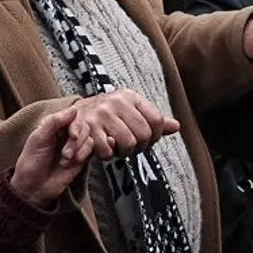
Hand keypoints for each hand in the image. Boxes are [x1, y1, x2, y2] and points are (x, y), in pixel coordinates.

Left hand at [9, 107, 90, 204]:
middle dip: (76, 141)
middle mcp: (65, 134)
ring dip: (79, 149)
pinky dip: (84, 154)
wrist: (34, 188)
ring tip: (66, 160)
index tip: (72, 134)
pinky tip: (74, 161)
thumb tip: (73, 109)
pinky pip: (91, 149)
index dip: (75, 124)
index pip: (72, 116)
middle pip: (83, 126)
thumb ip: (54, 122)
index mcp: (53, 126)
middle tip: (65, 153)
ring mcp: (74, 146)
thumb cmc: (31, 163)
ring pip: (89, 137)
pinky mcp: (81, 157)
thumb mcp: (38, 139)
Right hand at [63, 91, 178, 166]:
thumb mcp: (131, 113)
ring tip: (116, 147)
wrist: (75, 115)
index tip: (146, 140)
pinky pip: (108, 152)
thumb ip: (153, 121)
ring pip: (128, 144)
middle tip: (128, 147)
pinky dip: (107, 156)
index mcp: (130, 97)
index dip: (155, 137)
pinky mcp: (88, 128)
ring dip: (123, 153)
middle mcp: (117, 102)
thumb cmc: (108, 117)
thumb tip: (177, 126)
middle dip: (138, 147)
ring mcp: (101, 114)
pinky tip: (104, 148)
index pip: (157, 121)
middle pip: (144, 135)